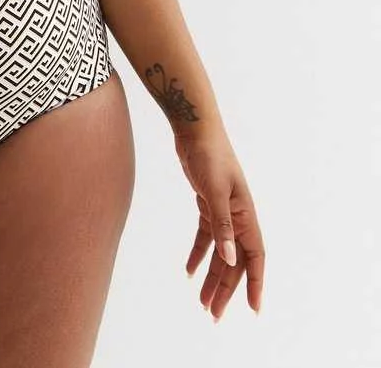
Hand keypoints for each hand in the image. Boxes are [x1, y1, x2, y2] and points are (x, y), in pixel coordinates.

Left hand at [174, 130, 264, 319]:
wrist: (195, 129)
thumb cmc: (209, 156)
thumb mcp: (214, 190)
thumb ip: (222, 224)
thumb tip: (230, 258)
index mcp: (246, 215)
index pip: (254, 257)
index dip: (255, 283)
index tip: (253, 309)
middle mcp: (238, 216)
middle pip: (234, 261)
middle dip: (226, 289)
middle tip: (214, 314)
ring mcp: (223, 211)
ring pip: (220, 252)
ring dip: (212, 276)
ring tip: (202, 302)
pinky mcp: (207, 204)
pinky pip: (206, 236)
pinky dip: (198, 254)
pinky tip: (189, 271)